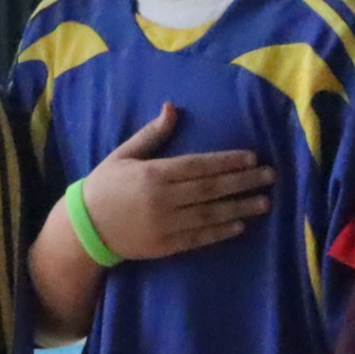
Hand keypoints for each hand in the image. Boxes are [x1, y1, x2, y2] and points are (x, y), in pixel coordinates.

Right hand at [79, 105, 274, 260]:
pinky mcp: (165, 245)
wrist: (84, 228)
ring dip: (239, 207)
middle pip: (210, 189)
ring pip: (210, 214)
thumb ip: (151, 134)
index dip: (227, 161)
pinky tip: (240, 226)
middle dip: (243, 182)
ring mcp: (165, 224)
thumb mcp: (123, 155)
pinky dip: (220, 232)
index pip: (198, 166)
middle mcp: (162, 199)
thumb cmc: (104, 186)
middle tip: (270, 176)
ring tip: (264, 202)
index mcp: (153, 174)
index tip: (252, 157)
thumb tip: (172, 108)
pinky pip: (199, 238)